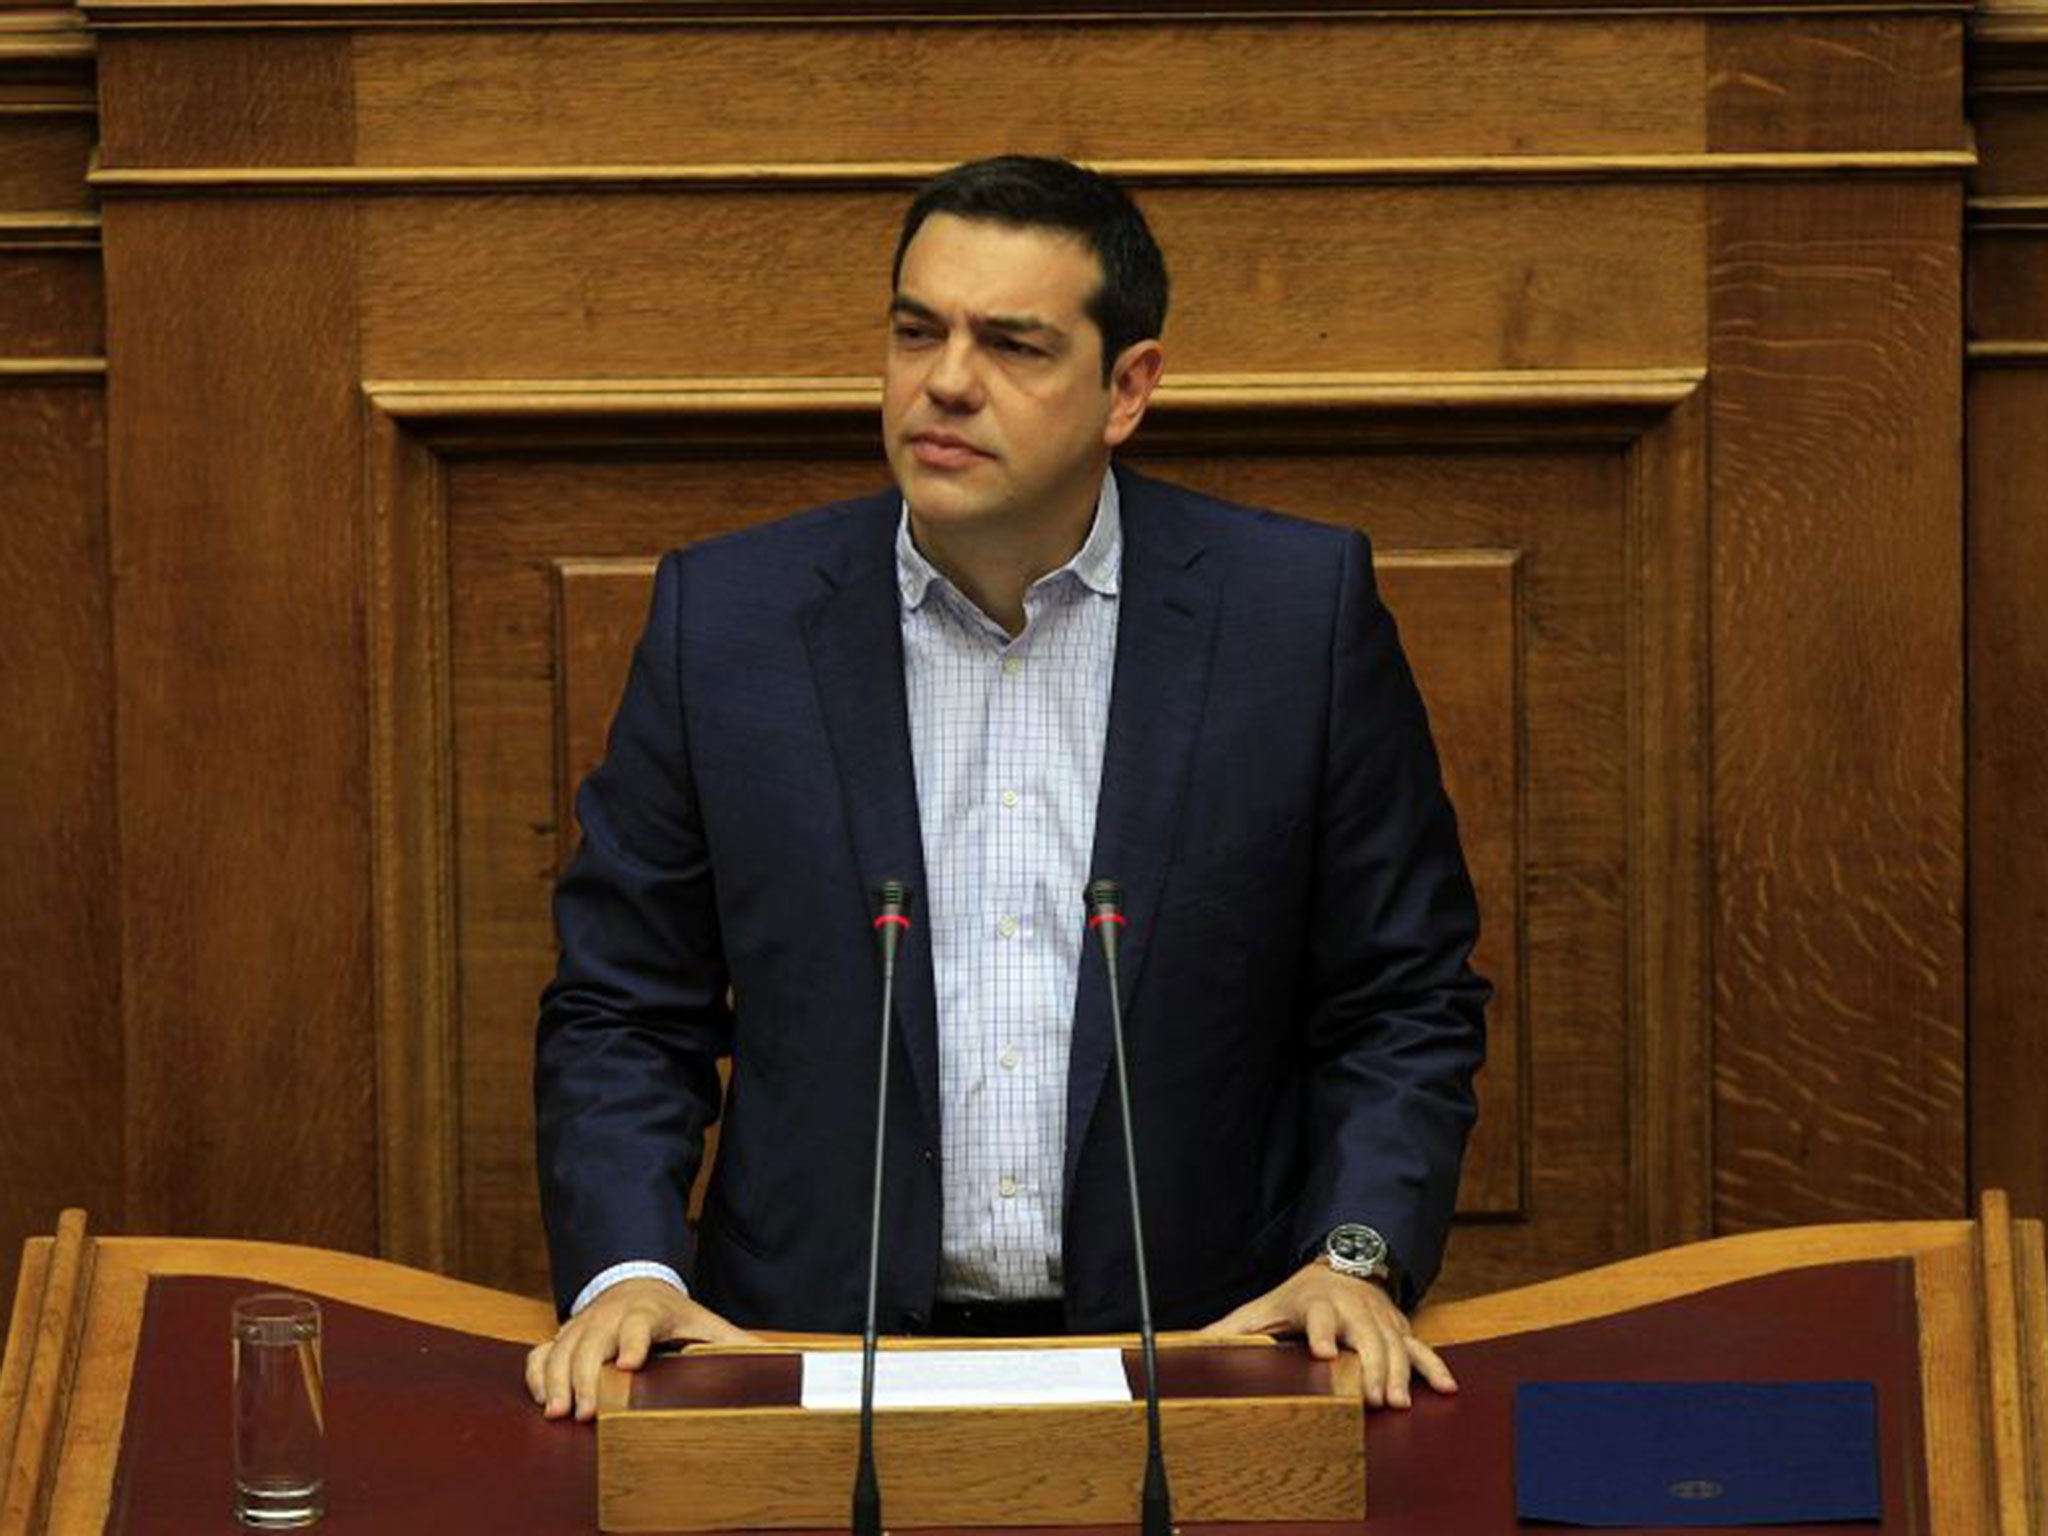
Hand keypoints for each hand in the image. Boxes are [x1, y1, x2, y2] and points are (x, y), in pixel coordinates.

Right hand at [526, 1277, 756, 1421]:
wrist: (634, 1281)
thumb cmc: (672, 1313)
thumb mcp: (704, 1323)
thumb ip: (734, 1344)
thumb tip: (775, 1360)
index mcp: (650, 1311)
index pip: (641, 1323)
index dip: (633, 1342)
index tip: (628, 1365)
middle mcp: (611, 1315)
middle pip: (592, 1341)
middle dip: (585, 1375)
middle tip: (583, 1411)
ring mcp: (584, 1324)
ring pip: (561, 1348)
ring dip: (556, 1380)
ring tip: (558, 1413)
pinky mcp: (564, 1335)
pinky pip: (541, 1352)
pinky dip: (537, 1374)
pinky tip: (542, 1400)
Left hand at [1201, 1260, 1455, 1409]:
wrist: (1342, 1262)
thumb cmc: (1299, 1295)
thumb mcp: (1265, 1307)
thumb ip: (1234, 1329)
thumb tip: (1193, 1342)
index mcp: (1318, 1303)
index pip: (1319, 1317)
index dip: (1321, 1332)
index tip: (1323, 1352)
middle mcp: (1353, 1308)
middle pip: (1365, 1336)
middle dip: (1371, 1366)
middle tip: (1375, 1398)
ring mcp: (1380, 1318)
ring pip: (1395, 1345)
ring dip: (1400, 1373)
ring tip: (1398, 1403)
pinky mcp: (1400, 1328)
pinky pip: (1421, 1348)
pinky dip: (1434, 1367)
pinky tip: (1446, 1389)